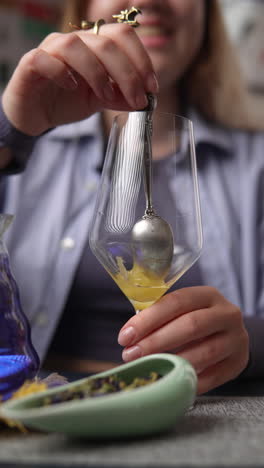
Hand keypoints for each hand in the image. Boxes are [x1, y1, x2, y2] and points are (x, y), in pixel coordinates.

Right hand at [2, 23, 157, 135]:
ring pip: (76, 45)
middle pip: (106, 43)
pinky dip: (61, 71)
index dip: (141, 59)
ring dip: (97, 72)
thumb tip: (144, 101)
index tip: (151, 88)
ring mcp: (51, 50)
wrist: (35, 114)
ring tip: (104, 95)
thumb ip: (118, 97)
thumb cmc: (66, 101)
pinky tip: (71, 86)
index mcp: (93, 46)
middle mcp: (74, 42)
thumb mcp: (98, 101)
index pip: (122, 36)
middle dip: (127, 73)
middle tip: (137, 99)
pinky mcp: (30, 64)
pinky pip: (45, 59)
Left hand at [118, 286, 248, 393]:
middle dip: (156, 341)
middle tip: (131, 354)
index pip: (176, 302)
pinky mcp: (238, 363)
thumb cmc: (196, 321)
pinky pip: (212, 377)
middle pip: (191, 325)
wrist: (230, 336)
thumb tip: (128, 335)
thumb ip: (159, 316)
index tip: (126, 336)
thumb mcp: (182, 311)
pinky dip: (189, 380)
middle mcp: (227, 314)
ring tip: (149, 367)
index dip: (149, 319)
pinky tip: (170, 381)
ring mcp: (237, 339)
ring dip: (172, 362)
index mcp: (208, 295)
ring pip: (204, 353)